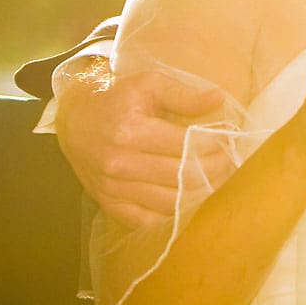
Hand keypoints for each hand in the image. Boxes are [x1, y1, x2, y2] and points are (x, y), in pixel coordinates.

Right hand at [54, 57, 228, 229]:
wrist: (74, 121)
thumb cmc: (117, 99)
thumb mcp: (148, 84)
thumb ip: (184, 94)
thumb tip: (220, 99)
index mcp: (131, 131)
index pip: (187, 145)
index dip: (216, 144)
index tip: (232, 139)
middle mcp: (120, 163)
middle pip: (182, 177)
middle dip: (215, 170)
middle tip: (231, 162)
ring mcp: (113, 188)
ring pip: (170, 202)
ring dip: (200, 193)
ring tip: (218, 179)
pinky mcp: (109, 204)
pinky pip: (148, 220)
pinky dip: (172, 212)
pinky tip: (188, 197)